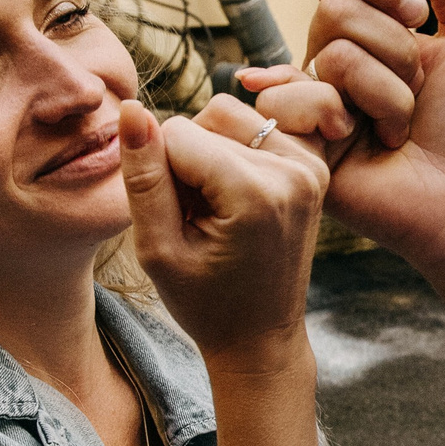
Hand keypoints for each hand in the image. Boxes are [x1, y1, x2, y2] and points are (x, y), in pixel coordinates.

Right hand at [118, 97, 326, 374]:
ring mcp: (309, 166)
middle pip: (205, 120)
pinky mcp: (314, 166)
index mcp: (255, 193)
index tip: (178, 221)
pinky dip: (236, 153)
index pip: (177, 133)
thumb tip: (130, 107)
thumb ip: (142, 176)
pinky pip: (256, 127)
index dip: (160, 173)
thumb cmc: (204, 303)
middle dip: (187, 162)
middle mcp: (293, 170)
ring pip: (229, 118)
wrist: (261, 337)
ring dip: (209, 154)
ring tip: (216, 210)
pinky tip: (236, 199)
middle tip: (197, 221)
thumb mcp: (157, 248)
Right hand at [242, 0, 444, 271]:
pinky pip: (295, 98)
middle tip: (417, 92)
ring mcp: (311, 99)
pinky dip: (344, 119)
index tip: (416, 16)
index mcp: (364, 28)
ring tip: (400, 129)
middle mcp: (330, 58)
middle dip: (396, 52)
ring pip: (331, 54)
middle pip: (335, 10)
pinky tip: (360, 144)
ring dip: (388, 95)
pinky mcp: (298, 141)